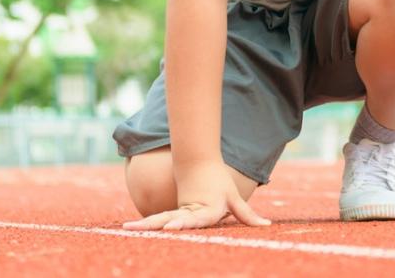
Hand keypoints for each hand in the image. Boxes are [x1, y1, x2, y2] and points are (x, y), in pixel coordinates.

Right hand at [122, 161, 269, 230]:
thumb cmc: (220, 184)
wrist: (199, 164)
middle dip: (158, 225)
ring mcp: (179, 210)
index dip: (184, 222)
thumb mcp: (234, 199)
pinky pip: (159, 219)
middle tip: (142, 229)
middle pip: (174, 219)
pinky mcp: (172, 211)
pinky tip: (130, 229)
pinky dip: (146, 224)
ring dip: (146, 224)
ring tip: (128, 228)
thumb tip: (266, 226)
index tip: (172, 225)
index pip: (196, 218)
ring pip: (162, 217)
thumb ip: (247, 215)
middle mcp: (191, 211)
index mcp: (208, 209)